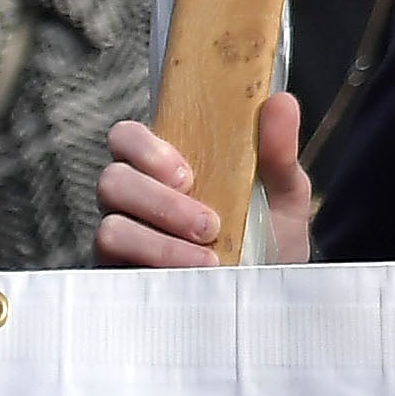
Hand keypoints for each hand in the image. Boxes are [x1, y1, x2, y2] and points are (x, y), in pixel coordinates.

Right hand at [95, 95, 315, 269]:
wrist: (271, 292)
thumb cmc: (270, 236)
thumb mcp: (284, 192)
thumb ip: (278, 150)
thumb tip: (280, 103)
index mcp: (169, 166)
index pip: (127, 138)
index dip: (143, 148)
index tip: (186, 174)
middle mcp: (139, 198)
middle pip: (112, 181)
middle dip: (159, 202)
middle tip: (208, 223)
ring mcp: (127, 238)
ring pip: (110, 228)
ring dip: (160, 243)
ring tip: (208, 258)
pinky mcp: (122, 276)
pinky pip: (116, 269)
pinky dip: (156, 269)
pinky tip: (192, 276)